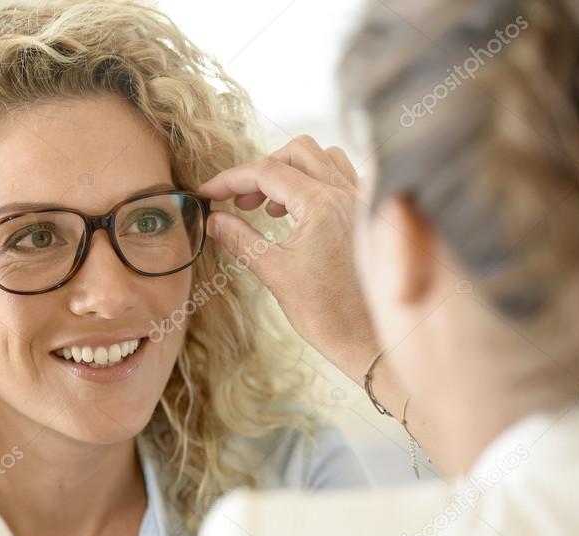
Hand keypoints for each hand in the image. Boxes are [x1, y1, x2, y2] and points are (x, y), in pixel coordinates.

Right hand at [199, 136, 375, 382]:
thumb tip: (213, 220)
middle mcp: (348, 194)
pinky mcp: (370, 214)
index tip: (208, 193)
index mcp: (323, 205)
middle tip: (240, 200)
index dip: (231, 179)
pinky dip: (316, 183)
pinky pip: (343, 177)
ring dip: (291, 171)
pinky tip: (300, 212)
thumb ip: (240, 238)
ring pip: (323, 158)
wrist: (369, 340)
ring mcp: (364, 201)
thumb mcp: (274, 273)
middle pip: (297, 152)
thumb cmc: (326, 313)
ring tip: (271, 205)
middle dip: (262, 170)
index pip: (267, 171)